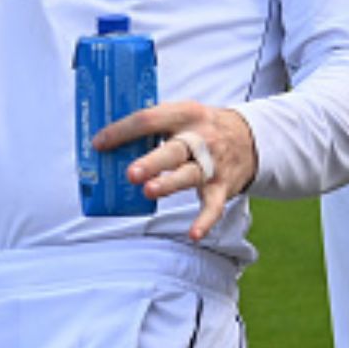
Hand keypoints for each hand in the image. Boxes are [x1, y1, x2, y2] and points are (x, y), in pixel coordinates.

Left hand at [94, 101, 255, 240]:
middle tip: (130, 173)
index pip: (150, 119)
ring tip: (149, 191)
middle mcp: (201, 138)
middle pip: (174, 151)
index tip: (99, 143)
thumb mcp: (180, 112)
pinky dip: (205, 221)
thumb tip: (107, 140)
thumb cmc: (200, 126)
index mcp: (185, 114)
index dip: (123, 131)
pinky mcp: (222, 187)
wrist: (248, 138)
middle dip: (152, 162)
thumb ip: (152, 123)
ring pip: (190, 176)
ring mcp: (212, 165)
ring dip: (169, 185)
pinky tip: (193, 234)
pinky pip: (214, 207)